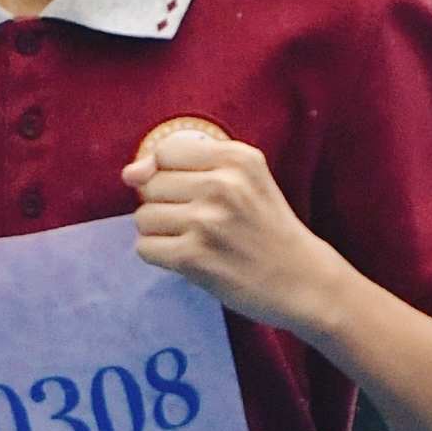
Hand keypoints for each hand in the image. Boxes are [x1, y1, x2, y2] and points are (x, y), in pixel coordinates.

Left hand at [123, 118, 323, 327]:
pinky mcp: (194, 258)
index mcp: (237, 159)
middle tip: (197, 221)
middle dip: (164, 204)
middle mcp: (222, 185)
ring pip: (143, 217)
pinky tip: (187, 258)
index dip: (164, 172)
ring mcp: (206, 222)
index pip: (165, 151)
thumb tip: (130, 173)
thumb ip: (191, 165)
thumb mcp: (247, 178)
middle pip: (150, 185)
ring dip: (159, 232)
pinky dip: (160, 255)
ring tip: (192, 240)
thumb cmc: (268, 227)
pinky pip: (145, 248)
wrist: (302, 279)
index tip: (183, 191)